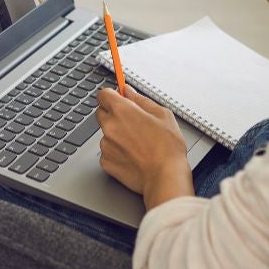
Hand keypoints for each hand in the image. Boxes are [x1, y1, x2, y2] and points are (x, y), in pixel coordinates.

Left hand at [96, 87, 192, 205]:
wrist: (165, 176)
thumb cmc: (167, 147)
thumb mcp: (162, 114)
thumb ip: (141, 100)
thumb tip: (129, 91)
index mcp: (122, 111)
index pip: (103, 94)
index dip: (113, 95)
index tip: (120, 99)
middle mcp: (109, 126)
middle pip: (101, 113)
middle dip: (113, 114)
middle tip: (132, 122)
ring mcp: (106, 145)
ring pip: (106, 134)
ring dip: (117, 135)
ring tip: (138, 143)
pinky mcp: (106, 162)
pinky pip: (108, 151)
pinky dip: (117, 152)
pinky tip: (133, 155)